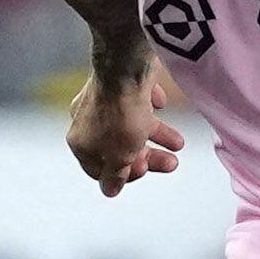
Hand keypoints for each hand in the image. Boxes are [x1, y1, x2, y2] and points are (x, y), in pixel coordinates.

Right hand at [68, 59, 185, 196]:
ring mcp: (103, 99)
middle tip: (172, 163)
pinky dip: (150, 105)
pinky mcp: (120, 82)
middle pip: (119, 148)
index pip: (99, 169)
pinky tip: (161, 103)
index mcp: (80, 141)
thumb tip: (110, 192)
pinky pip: (136, 99)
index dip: (123, 176)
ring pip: (131, 124)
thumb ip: (116, 175)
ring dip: (157, 135)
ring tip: (179, 143)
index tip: (142, 172)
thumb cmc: (121, 116)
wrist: (126, 67)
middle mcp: (86, 120)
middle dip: (148, 158)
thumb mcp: (120, 155)